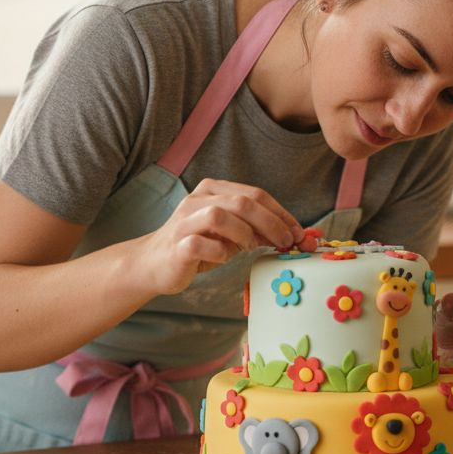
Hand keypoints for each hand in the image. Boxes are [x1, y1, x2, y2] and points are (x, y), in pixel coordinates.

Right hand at [139, 179, 304, 295]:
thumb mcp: (230, 234)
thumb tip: (290, 236)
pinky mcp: (176, 244)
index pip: (256, 194)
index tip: (299, 233)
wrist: (153, 264)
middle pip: (243, 202)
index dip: (281, 213)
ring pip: (220, 215)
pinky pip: (200, 244)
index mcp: (213, 190)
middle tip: (286, 243)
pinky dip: (219, 252)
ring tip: (251, 248)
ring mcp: (184, 221)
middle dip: (272, 223)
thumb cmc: (197, 247)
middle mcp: (197, 199)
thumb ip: (254, 229)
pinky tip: (223, 258)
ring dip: (244, 234)